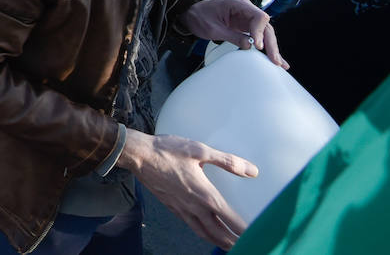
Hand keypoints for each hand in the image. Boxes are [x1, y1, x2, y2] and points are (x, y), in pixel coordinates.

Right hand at [119, 131, 255, 248]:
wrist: (138, 155)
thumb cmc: (167, 150)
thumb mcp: (200, 150)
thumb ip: (227, 161)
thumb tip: (252, 171)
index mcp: (205, 195)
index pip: (231, 220)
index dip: (246, 230)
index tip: (258, 236)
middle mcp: (195, 207)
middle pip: (219, 233)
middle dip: (234, 241)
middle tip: (249, 246)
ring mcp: (182, 209)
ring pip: (204, 233)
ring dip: (219, 241)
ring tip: (230, 246)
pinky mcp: (171, 207)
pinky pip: (191, 226)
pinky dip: (203, 233)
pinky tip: (205, 231)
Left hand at [179, 0, 286, 67]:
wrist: (190, 13)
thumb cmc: (198, 17)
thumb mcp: (212, 29)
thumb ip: (231, 36)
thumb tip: (250, 46)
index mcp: (237, 3)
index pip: (258, 16)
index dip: (260, 32)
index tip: (258, 46)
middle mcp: (245, 8)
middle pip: (265, 26)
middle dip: (271, 43)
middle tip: (275, 60)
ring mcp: (246, 17)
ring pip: (265, 32)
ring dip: (272, 47)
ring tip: (279, 63)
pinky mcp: (246, 25)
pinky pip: (259, 36)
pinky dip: (267, 47)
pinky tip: (277, 58)